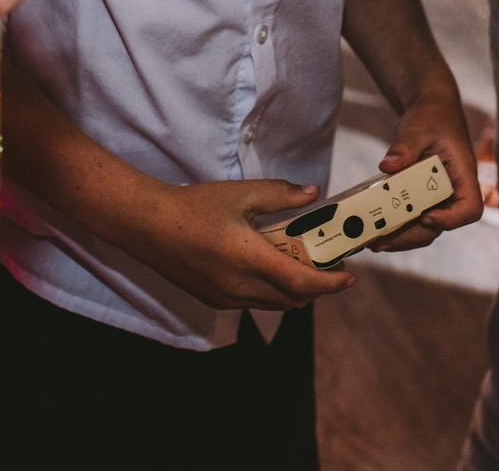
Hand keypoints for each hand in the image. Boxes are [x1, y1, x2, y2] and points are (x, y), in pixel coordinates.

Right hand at [123, 178, 356, 310]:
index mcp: (249, 259)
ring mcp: (225, 298)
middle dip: (317, 288)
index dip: (330, 284)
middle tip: (329, 265)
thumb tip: (313, 194)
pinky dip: (272, 292)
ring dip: (294, 291)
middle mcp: (239, 287)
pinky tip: (270, 268)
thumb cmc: (194, 206)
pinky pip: (254, 303)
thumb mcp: (240, 194)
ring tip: (303, 265)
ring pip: (273, 304)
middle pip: (292, 299)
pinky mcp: (214, 300)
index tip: (350, 276)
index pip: (300, 283)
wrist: (148, 225)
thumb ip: (280, 195)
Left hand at [367, 90, 485, 252]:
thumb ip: (404, 146)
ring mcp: (437, 196)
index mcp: (463, 174)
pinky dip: (395, 224)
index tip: (426, 217)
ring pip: (424, 226)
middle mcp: (453, 190)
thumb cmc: (432, 114)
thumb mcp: (419, 126)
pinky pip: (412, 216)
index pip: (470, 208)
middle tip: (381, 242)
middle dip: (411, 237)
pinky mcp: (422, 196)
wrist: (430, 108)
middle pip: (440, 225)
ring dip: (400, 237)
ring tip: (372, 241)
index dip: (451, 219)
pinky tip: (373, 227)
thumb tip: (387, 166)